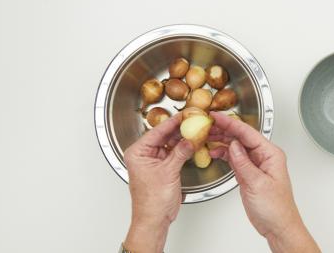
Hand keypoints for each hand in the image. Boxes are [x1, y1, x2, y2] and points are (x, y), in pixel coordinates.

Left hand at [123, 114, 193, 252]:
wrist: (154, 219)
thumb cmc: (152, 201)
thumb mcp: (168, 172)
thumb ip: (180, 152)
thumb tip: (190, 139)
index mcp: (138, 152)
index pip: (157, 131)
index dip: (172, 122)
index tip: (184, 113)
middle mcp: (143, 155)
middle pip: (163, 136)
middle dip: (179, 129)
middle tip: (193, 119)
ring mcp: (153, 161)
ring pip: (169, 144)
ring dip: (182, 138)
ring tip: (195, 129)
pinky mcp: (162, 168)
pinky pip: (173, 153)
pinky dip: (183, 149)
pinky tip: (192, 143)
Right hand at [208, 112, 319, 252]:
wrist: (278, 226)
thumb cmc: (276, 208)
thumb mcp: (257, 183)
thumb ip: (244, 163)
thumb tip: (233, 145)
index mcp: (271, 154)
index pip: (248, 133)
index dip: (231, 123)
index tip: (216, 117)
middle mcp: (264, 156)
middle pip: (241, 137)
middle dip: (224, 129)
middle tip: (207, 124)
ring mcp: (255, 164)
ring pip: (236, 146)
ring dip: (221, 141)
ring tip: (206, 136)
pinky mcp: (248, 173)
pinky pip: (234, 158)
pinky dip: (223, 154)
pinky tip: (213, 152)